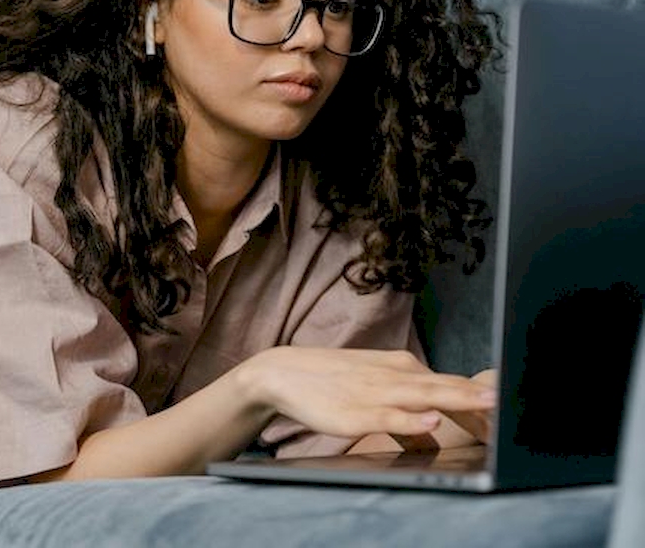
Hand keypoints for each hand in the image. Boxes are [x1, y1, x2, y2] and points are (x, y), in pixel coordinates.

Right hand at [246, 347, 495, 439]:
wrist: (285, 372)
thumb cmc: (333, 382)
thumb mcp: (375, 390)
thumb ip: (406, 409)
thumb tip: (434, 428)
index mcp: (402, 368)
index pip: (451, 383)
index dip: (481, 399)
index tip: (511, 411)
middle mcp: (395, 376)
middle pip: (446, 386)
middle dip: (480, 398)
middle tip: (512, 406)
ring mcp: (376, 392)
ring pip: (424, 396)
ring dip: (457, 399)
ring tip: (486, 405)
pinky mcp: (356, 413)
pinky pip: (388, 417)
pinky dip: (410, 420)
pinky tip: (429, 421)